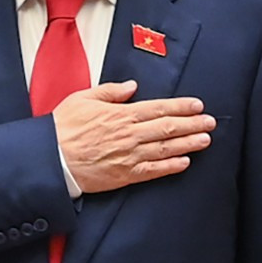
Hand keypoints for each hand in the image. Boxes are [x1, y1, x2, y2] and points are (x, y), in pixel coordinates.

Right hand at [53, 80, 213, 194]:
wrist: (51, 159)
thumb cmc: (63, 128)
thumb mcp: (83, 99)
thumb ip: (110, 91)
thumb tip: (131, 86)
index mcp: (121, 114)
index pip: (158, 108)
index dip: (181, 107)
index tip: (197, 105)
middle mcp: (130, 135)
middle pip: (168, 128)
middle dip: (192, 124)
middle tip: (210, 122)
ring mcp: (129, 156)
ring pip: (166, 149)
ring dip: (188, 144)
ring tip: (205, 140)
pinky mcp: (125, 175)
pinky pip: (153, 171)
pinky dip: (171, 167)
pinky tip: (185, 162)